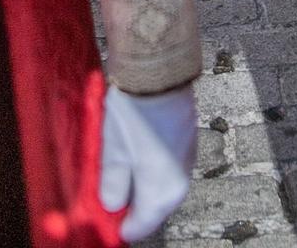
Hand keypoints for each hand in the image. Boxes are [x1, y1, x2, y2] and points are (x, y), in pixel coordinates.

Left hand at [99, 84, 196, 241]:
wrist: (160, 69)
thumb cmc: (133, 111)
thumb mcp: (113, 150)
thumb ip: (112, 183)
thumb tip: (111, 205)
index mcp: (162, 190)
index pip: (143, 225)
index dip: (123, 227)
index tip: (108, 224)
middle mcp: (180, 180)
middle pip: (155, 206)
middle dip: (134, 206)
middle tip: (111, 199)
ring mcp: (188, 158)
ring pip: (164, 185)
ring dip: (145, 186)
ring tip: (122, 175)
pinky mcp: (189, 139)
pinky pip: (171, 166)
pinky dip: (155, 168)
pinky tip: (139, 154)